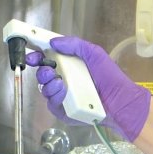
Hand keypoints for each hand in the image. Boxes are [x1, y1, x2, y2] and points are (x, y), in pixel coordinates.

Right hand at [27, 34, 149, 140]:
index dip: (37, 57)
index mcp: (68, 66)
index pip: (46, 60)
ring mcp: (63, 97)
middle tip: (49, 70)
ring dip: (49, 85)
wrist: (119, 100)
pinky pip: (52, 105)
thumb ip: (74, 44)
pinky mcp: (64, 112)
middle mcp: (63, 81)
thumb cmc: (109, 76)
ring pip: (45, 90)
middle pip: (42, 76)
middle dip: (42, 72)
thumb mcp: (93, 54)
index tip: (32, 56)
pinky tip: (63, 93)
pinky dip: (55, 98)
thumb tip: (53, 41)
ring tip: (60, 83)